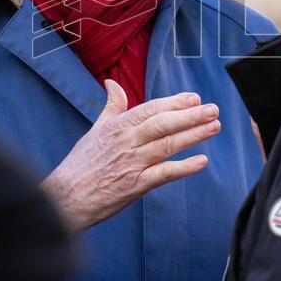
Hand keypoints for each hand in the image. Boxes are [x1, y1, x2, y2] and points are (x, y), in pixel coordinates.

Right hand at [41, 79, 220, 233]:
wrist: (66, 198)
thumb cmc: (81, 164)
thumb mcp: (95, 129)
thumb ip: (111, 106)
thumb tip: (111, 83)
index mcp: (117, 126)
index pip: (150, 109)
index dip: (174, 103)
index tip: (195, 98)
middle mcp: (126, 142)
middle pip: (163, 124)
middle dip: (190, 116)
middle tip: (213, 109)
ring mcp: (132, 163)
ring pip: (167, 145)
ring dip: (193, 135)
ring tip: (214, 127)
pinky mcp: (135, 186)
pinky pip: (164, 174)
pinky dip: (184, 167)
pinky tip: (202, 161)